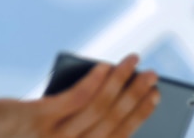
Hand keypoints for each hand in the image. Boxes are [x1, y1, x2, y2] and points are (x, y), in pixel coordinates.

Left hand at [0, 54, 158, 137]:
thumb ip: (79, 127)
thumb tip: (114, 98)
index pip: (119, 137)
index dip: (139, 114)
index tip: (155, 95)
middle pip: (112, 120)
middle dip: (136, 95)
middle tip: (152, 75)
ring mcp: (53, 137)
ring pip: (98, 107)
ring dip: (120, 82)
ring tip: (133, 63)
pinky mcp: (38, 118)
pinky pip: (74, 98)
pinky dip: (94, 80)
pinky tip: (105, 66)